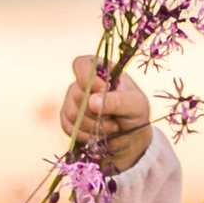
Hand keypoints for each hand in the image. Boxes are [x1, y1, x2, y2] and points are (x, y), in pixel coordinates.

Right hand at [59, 52, 153, 173]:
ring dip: (95, 126)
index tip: (103, 90)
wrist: (130, 137)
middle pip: (78, 94)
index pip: (81, 65)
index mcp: (100, 70)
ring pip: (73, 114)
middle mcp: (82, 83)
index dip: (89, 79)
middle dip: (99, 111)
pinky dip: (87, 135)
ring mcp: (72, 101)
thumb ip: (117, 101)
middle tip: (116, 117)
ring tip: (112, 127)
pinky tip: (100, 135)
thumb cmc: (135, 114)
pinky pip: (70, 128)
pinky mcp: (68, 120)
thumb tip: (92, 101)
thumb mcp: (135, 105)